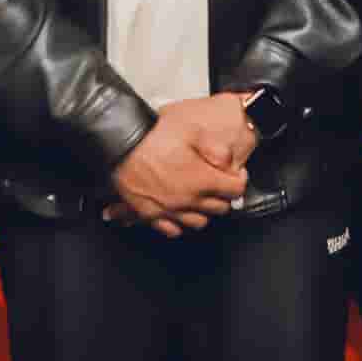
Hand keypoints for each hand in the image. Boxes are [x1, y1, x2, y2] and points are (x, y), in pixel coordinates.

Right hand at [107, 104, 251, 237]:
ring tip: (200, 197)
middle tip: (218, 183)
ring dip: (203, 211)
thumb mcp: (192, 130)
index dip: (238, 180)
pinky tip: (179, 211)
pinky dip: (179, 223)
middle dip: (223, 196)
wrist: (122, 145)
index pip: (235, 190)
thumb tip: (228, 160)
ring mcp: (169, 210)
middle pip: (220, 208)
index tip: (235, 175)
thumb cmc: (153, 136)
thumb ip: (215, 147)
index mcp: (201, 180)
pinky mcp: (150, 214)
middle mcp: (188, 200)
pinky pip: (172, 230)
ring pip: (199, 222)